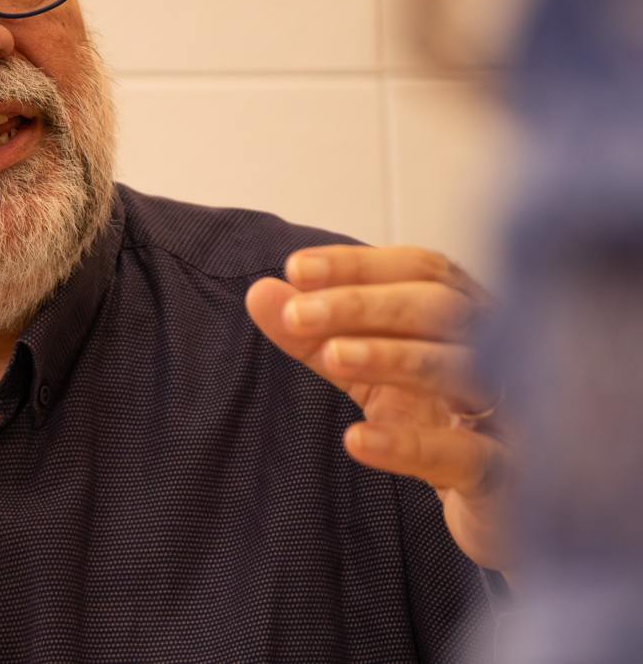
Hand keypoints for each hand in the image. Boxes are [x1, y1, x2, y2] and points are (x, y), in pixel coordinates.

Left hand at [245, 246, 509, 569]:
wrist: (500, 510)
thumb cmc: (439, 424)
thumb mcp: (371, 374)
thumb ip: (317, 336)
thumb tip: (261, 293)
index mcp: (469, 318)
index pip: (421, 270)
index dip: (359, 265)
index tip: (295, 269)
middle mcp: (500, 352)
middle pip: (440, 306)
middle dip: (363, 304)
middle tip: (297, 313)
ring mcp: (513, 413)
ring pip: (460, 368)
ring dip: (389, 356)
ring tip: (330, 356)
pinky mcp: (508, 476)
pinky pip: (466, 455)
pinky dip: (409, 445)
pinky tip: (358, 439)